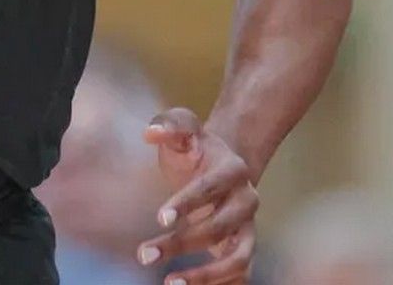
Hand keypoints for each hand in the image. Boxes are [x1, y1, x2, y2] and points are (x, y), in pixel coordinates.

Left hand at [136, 107, 257, 284]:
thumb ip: (169, 124)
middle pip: (220, 227)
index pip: (211, 188)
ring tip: (171, 283)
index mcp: (234, 169)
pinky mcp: (243, 249)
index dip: (187, 203)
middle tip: (144, 255)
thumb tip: (150, 133)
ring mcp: (248, 228)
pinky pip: (240, 275)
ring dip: (206, 275)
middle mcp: (248, 201)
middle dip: (182, 243)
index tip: (159, 218)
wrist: (221, 165)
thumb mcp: (183, 126)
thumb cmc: (195, 148)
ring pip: (238, 259)